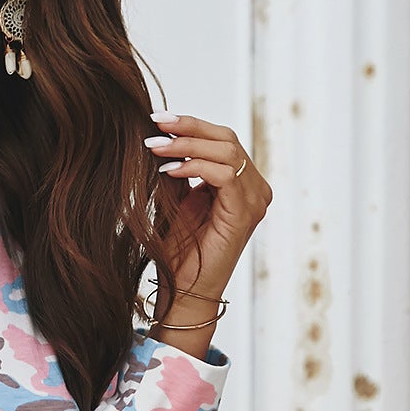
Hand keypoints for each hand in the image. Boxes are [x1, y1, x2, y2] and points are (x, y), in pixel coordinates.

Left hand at [144, 111, 272, 300]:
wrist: (184, 292)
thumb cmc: (179, 252)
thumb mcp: (176, 201)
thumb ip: (177, 170)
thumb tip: (162, 136)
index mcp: (241, 184)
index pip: (221, 140)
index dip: (191, 126)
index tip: (157, 119)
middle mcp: (255, 189)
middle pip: (227, 139)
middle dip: (188, 128)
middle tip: (155, 123)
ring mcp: (254, 200)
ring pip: (226, 152)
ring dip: (187, 145)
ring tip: (154, 146)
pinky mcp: (246, 213)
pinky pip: (224, 175)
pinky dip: (195, 167)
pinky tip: (168, 169)